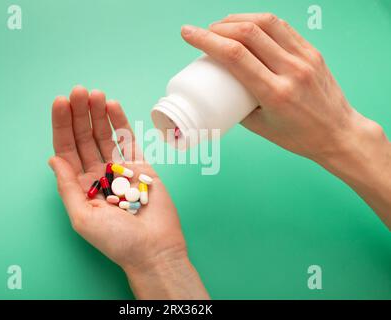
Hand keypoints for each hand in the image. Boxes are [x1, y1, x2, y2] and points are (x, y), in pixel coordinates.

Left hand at [49, 86, 208, 298]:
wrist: (154, 249)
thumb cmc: (117, 240)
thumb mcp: (82, 217)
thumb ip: (67, 187)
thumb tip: (53, 159)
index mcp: (81, 186)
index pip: (67, 149)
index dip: (62, 126)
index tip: (60, 103)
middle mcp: (98, 174)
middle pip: (85, 137)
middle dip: (80, 114)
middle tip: (78, 91)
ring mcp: (120, 168)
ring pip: (105, 135)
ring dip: (98, 114)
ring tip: (94, 93)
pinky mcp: (141, 166)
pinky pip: (129, 141)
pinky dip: (121, 123)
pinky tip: (112, 106)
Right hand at [181, 13, 390, 228]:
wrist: (338, 134)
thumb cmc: (299, 136)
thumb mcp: (260, 127)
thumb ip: (236, 106)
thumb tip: (218, 89)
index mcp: (275, 93)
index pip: (235, 56)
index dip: (206, 40)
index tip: (188, 33)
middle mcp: (291, 71)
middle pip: (249, 33)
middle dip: (219, 27)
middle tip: (205, 32)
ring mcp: (305, 58)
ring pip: (267, 22)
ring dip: (239, 19)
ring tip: (224, 25)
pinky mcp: (312, 52)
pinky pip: (283, 27)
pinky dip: (260, 22)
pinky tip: (249, 26)